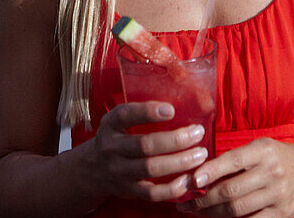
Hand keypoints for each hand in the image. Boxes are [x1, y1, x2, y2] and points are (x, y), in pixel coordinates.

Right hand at [81, 101, 210, 203]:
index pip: (125, 114)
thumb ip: (141, 112)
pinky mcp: (128, 190)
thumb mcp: (119, 121)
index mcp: (110, 124)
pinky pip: (152, 193)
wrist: (93, 168)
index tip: (171, 110)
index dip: (147, 112)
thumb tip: (182, 100)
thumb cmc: (117, 137)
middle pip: (145, 145)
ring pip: (151, 168)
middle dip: (176, 140)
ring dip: (180, 162)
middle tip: (197, 133)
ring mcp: (118, 171)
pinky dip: (172, 189)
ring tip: (200, 154)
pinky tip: (188, 180)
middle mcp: (111, 147)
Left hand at [178, 138, 293, 216]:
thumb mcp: (258, 147)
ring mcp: (278, 194)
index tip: (192, 180)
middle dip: (205, 199)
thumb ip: (234, 157)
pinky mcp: (283, 213)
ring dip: (213, 213)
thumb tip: (200, 171)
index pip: (232, 161)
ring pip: (239, 209)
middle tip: (187, 203)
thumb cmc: (275, 156)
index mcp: (262, 151)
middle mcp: (272, 172)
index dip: (210, 171)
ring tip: (198, 212)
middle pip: (232, 190)